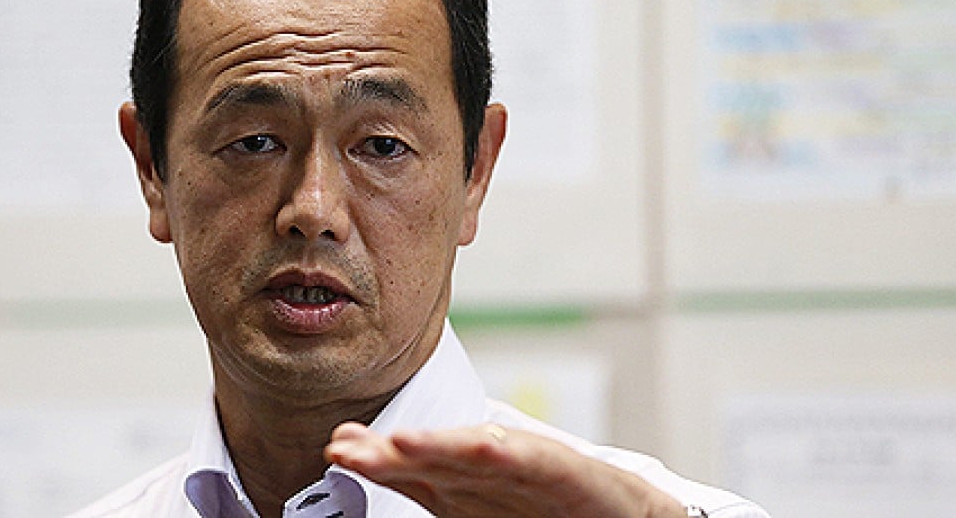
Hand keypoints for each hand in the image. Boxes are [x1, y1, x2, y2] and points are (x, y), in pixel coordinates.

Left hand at [324, 422, 686, 517]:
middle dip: (389, 453)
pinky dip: (503, 451)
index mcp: (462, 487)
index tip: (337, 451)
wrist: (618, 511)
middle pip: (432, 459)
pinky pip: (530, 460)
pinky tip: (480, 445)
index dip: (375, 460)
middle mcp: (486, 473)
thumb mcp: (471, 510)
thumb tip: (385, 468)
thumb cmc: (546, 512)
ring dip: (437, 448)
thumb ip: (427, 489)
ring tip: (398, 445)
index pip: (411, 470)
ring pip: (474, 454)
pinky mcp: (561, 469)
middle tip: (346, 447)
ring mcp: (523, 466)